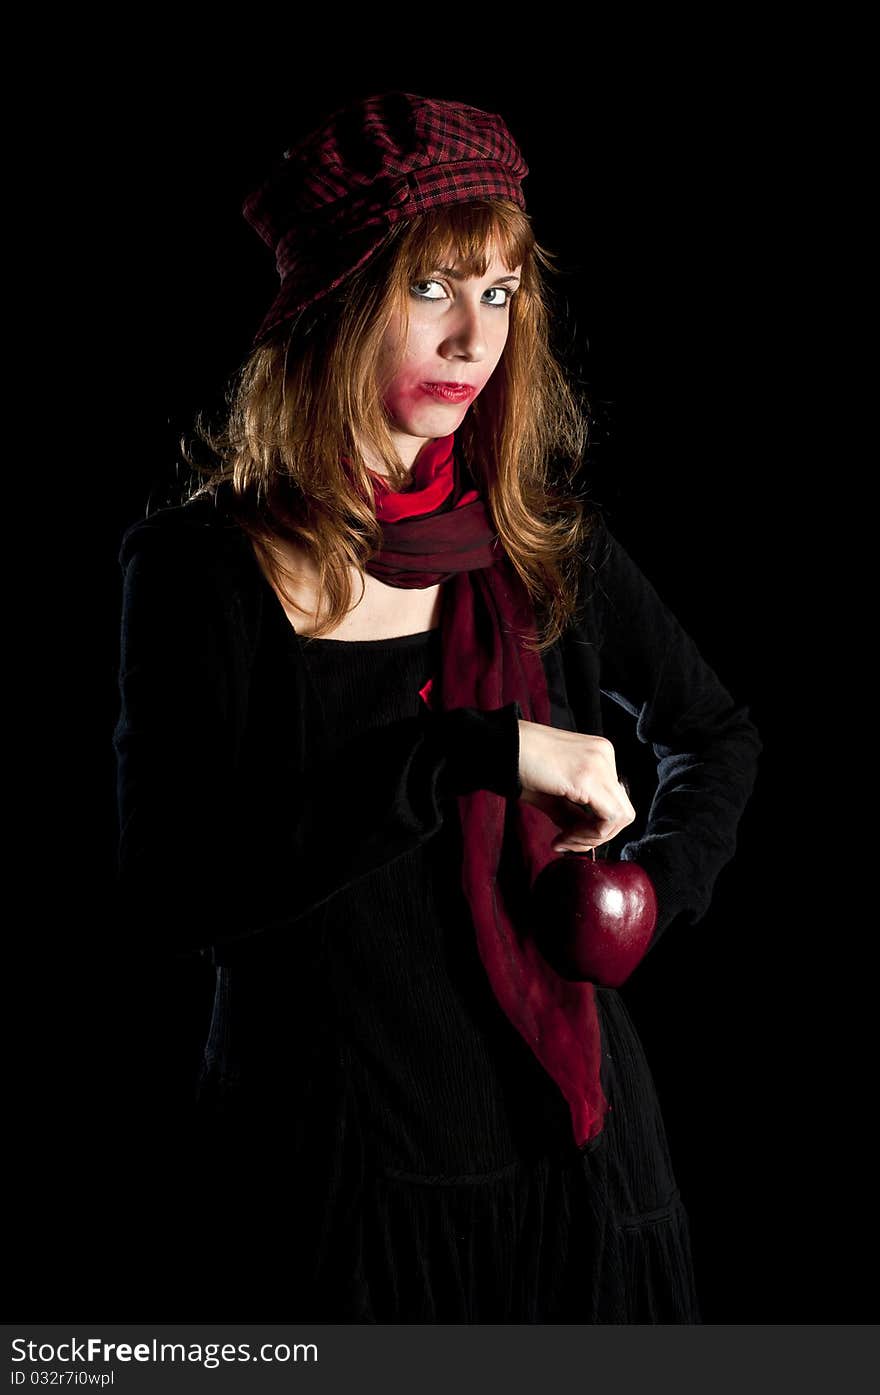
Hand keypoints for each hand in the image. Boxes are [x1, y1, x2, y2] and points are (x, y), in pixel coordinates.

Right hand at [517, 720, 635, 852]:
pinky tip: (563, 838)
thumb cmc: (518, 765)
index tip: (565, 838)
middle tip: (566, 842)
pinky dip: (590, 836)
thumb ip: (573, 815)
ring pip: (621, 817)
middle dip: (596, 836)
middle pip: (622, 811)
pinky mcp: (588, 777)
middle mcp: (605, 755)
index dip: (594, 828)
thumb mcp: (553, 794)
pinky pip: (610, 818)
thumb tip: (583, 838)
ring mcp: (600, 764)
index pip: (615, 800)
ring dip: (592, 838)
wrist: (498, 747)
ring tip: (562, 840)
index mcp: (599, 754)